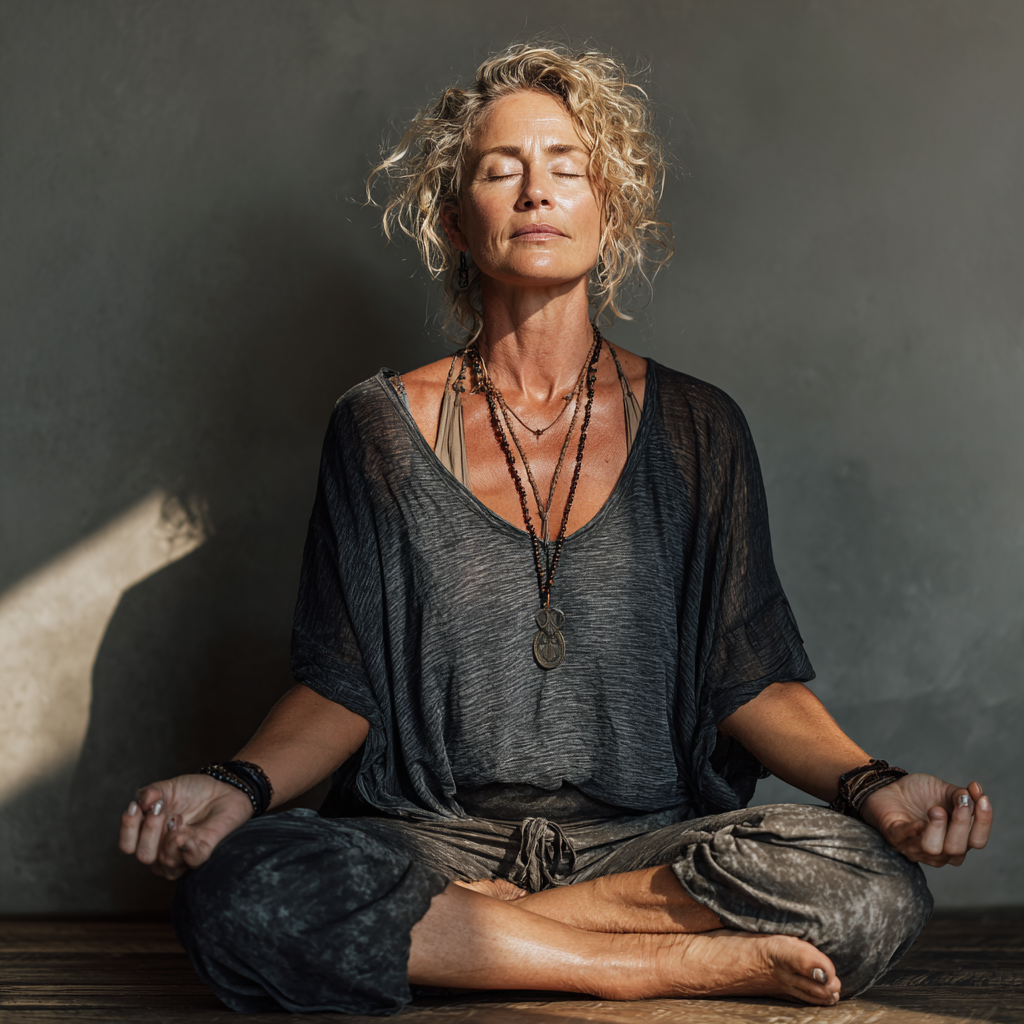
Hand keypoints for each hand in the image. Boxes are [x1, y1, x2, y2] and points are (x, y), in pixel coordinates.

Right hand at [118, 774, 253, 879]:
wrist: (224, 788)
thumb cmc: (193, 791)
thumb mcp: (168, 787)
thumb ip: (151, 793)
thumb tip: (142, 803)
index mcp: (148, 834)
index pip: (127, 845)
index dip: (128, 829)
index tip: (137, 808)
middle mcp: (161, 849)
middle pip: (143, 856)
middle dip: (150, 832)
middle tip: (162, 810)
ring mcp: (182, 854)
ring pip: (164, 863)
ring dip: (169, 837)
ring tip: (180, 818)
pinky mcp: (203, 853)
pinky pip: (191, 860)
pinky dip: (187, 848)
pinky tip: (188, 834)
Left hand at [860, 774, 992, 866]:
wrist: (886, 788)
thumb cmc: (918, 794)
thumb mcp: (943, 790)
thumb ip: (961, 794)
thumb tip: (976, 791)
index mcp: (956, 839)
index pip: (977, 841)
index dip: (983, 822)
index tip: (982, 799)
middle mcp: (939, 850)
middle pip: (958, 848)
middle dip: (962, 823)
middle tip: (961, 801)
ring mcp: (915, 847)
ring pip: (933, 850)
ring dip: (938, 828)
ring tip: (935, 809)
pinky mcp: (894, 838)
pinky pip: (904, 839)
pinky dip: (913, 831)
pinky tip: (919, 822)